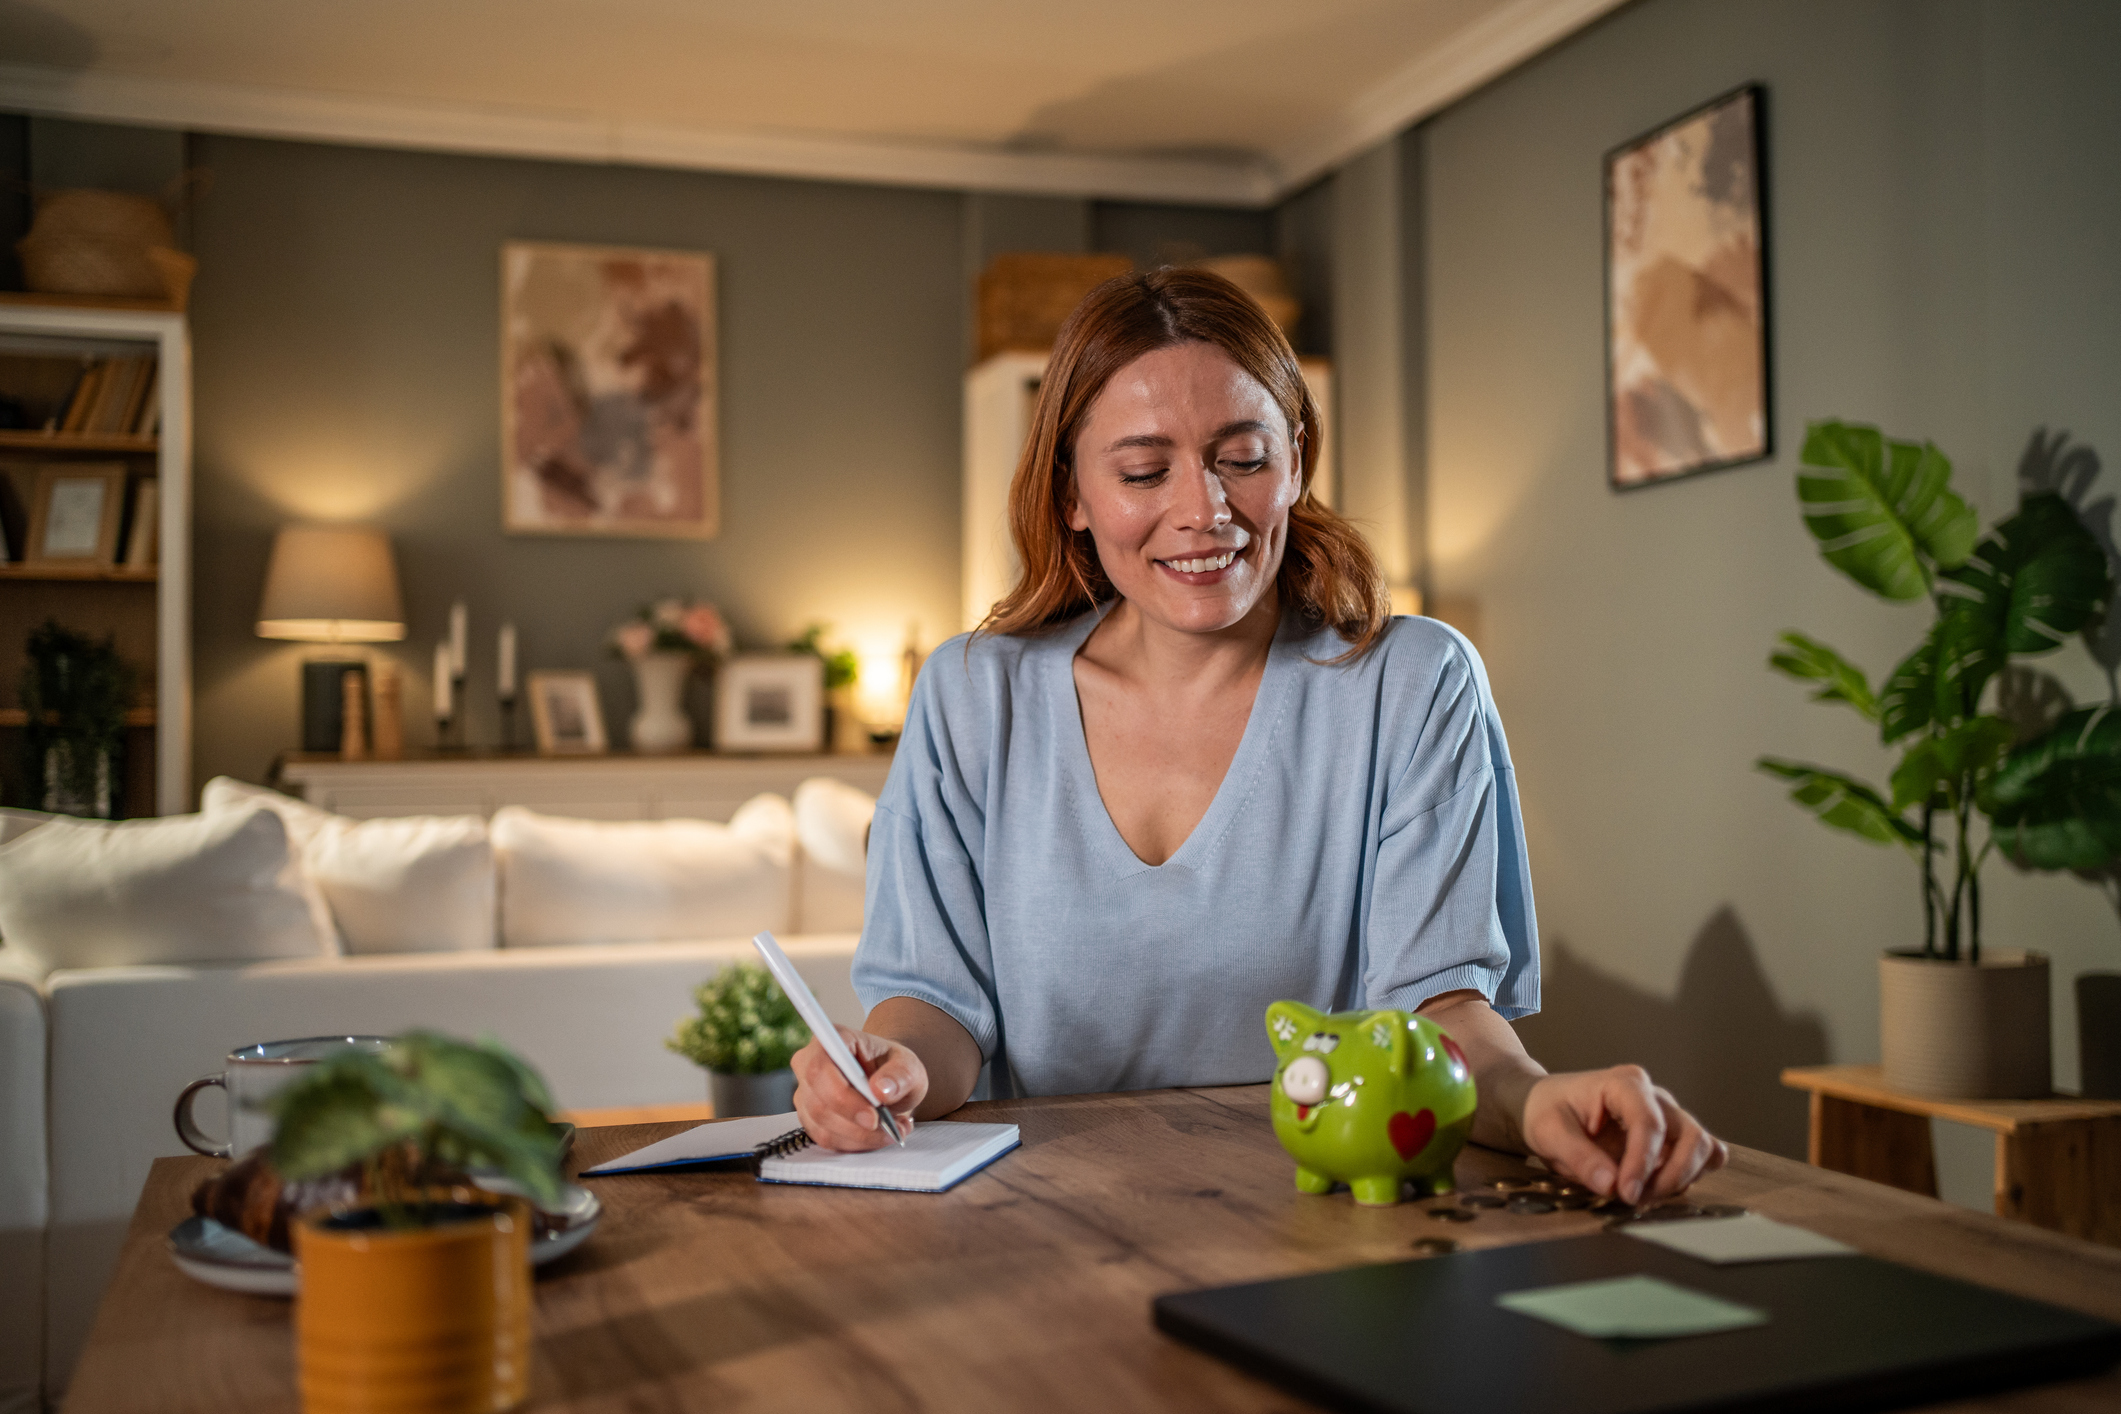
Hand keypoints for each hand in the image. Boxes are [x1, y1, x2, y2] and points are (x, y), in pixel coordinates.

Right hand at [791, 1025, 926, 1151]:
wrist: (888, 1084)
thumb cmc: (894, 1069)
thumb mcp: (909, 1067)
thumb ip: (900, 1075)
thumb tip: (881, 1090)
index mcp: (832, 1040)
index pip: (820, 1069)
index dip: (842, 1097)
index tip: (873, 1116)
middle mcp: (809, 1064)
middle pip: (818, 1103)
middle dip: (855, 1124)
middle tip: (890, 1129)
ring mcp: (805, 1093)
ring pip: (822, 1126)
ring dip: (860, 1137)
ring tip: (893, 1129)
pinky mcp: (810, 1118)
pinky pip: (827, 1139)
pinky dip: (856, 1143)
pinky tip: (877, 1135)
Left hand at [1520, 1065, 1726, 1203]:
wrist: (1546, 1107)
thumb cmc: (1547, 1111)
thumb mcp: (1549, 1132)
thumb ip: (1579, 1157)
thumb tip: (1611, 1185)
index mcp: (1624, 1084)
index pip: (1649, 1123)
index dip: (1643, 1163)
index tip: (1627, 1193)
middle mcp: (1654, 1096)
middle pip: (1690, 1135)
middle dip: (1670, 1175)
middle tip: (1635, 1199)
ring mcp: (1667, 1115)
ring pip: (1702, 1146)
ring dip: (1681, 1179)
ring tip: (1643, 1196)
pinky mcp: (1671, 1137)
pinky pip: (1702, 1155)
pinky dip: (1690, 1175)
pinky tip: (1659, 1187)